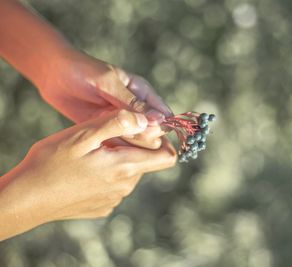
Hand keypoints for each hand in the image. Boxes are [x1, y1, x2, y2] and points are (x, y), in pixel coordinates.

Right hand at [0, 109, 175, 239]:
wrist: (25, 199)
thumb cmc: (50, 164)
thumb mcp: (82, 135)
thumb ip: (117, 123)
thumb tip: (145, 119)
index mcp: (125, 167)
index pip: (167, 156)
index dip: (163, 140)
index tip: (147, 128)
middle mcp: (125, 186)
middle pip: (145, 161)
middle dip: (133, 145)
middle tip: (105, 136)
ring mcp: (114, 199)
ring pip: (129, 172)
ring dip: (118, 158)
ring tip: (91, 152)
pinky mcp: (102, 207)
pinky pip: (115, 185)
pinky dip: (107, 174)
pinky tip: (84, 170)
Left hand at [37, 49, 170, 148]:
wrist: (52, 74)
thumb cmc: (82, 71)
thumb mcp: (108, 84)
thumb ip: (132, 103)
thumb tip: (159, 120)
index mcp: (142, 92)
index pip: (164, 115)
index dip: (160, 128)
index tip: (147, 131)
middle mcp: (136, 109)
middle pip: (153, 132)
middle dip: (142, 137)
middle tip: (122, 131)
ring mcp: (121, 121)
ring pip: (136, 142)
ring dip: (126, 143)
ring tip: (109, 135)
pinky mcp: (107, 130)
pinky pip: (118, 145)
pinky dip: (114, 148)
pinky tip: (103, 144)